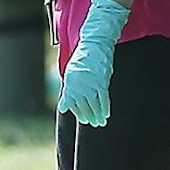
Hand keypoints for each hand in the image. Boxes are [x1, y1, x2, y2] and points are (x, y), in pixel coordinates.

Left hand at [57, 0, 128, 127]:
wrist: (93, 45)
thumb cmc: (82, 61)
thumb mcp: (71, 76)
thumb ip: (68, 94)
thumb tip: (63, 108)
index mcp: (70, 84)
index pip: (74, 104)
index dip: (79, 113)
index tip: (84, 120)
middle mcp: (78, 86)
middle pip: (84, 106)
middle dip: (89, 117)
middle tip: (93, 124)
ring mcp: (90, 84)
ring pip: (94, 105)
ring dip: (97, 115)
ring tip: (100, 123)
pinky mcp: (101, 82)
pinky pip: (103, 98)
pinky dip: (105, 108)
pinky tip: (107, 114)